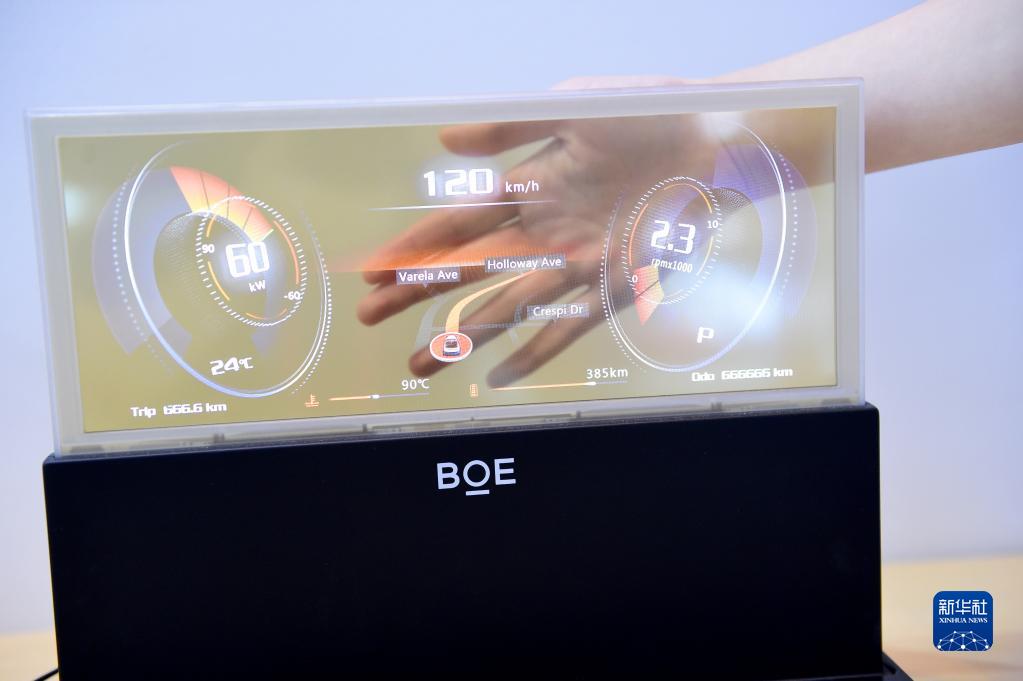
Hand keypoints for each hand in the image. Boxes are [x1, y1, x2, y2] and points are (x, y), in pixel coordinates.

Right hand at [357, 76, 716, 386]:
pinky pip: (568, 327)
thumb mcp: (573, 109)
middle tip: (370, 317)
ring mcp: (577, 265)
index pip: (457, 224)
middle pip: (469, 270)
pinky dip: (534, 351)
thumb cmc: (651, 116)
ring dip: (462, 336)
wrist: (721, 143)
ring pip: (506, 307)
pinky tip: (498, 377)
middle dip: (418, 294)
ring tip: (420, 365)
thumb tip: (444, 139)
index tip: (371, 269)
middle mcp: (545, 232)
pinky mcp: (615, 288)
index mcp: (530, 189)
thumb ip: (510, 127)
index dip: (413, 247)